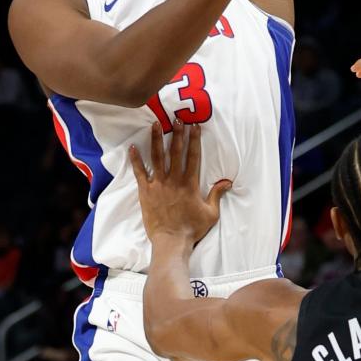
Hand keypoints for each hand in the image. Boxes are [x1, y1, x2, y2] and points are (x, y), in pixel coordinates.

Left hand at [130, 122, 231, 247]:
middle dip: (177, 133)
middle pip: (175, 152)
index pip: (193, 156)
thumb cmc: (192, 229)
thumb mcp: (211, 213)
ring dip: (156, 140)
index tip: (194, 126)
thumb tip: (228, 181)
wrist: (171, 242)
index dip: (194, 139)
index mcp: (190, 183)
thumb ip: (217, 195)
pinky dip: (135, 160)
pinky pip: (140, 173)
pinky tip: (132, 147)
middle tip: (176, 118)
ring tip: (155, 124)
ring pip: (157, 157)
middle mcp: (174, 180)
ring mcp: (159, 185)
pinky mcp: (146, 192)